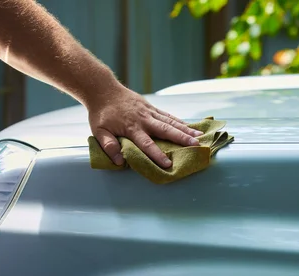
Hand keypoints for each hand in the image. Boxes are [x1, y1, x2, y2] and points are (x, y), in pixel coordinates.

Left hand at [86, 85, 200, 167]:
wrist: (103, 89)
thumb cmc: (101, 113)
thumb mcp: (98, 131)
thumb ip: (108, 145)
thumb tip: (118, 162)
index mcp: (131, 128)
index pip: (146, 144)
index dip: (157, 154)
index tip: (168, 164)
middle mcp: (144, 120)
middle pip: (166, 130)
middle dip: (181, 139)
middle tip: (196, 146)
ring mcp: (149, 112)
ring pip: (171, 122)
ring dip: (186, 129)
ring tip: (200, 136)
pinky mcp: (151, 107)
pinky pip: (168, 115)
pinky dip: (180, 121)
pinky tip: (190, 126)